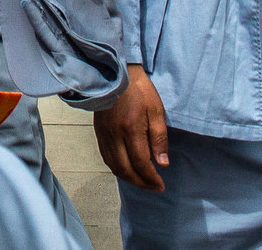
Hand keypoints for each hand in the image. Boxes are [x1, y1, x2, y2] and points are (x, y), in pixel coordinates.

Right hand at [94, 63, 169, 189]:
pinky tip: (125, 169)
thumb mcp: (156, 110)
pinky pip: (106, 157)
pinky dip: (116, 168)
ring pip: (113, 166)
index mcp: (131, 129)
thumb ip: (159, 138)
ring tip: (141, 181)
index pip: (141, 163)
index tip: (161, 185)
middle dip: (140, 183)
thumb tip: (162, 163)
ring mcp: (104, 133)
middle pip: (125, 169)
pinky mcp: (99, 131)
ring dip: (128, 178)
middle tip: (153, 187)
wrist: (115, 72)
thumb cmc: (140, 89)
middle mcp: (115, 135)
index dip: (151, 178)